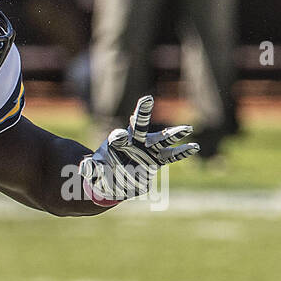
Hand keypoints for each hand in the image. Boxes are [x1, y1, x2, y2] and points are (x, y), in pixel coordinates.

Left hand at [79, 96, 197, 205]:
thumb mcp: (92, 173)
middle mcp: (134, 143)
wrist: (112, 180)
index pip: (117, 137)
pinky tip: (193, 147)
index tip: (118, 137)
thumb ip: (90, 169)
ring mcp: (147, 150)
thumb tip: (87, 166)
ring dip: (173, 134)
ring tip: (187, 128)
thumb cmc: (101, 173)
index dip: (118, 138)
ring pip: (161, 140)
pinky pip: (170, 156)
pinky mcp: (156, 161)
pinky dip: (181, 152)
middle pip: (140, 128)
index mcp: (116, 143)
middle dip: (143, 116)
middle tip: (146, 100)